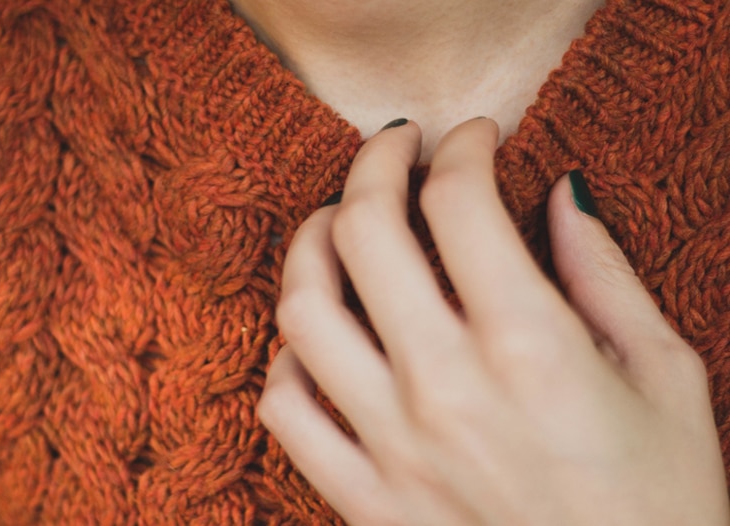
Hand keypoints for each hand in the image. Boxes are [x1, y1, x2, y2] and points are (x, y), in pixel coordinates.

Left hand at [258, 118, 729, 524]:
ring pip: (303, 310)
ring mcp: (392, 447)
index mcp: (531, 350)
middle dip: (373, 164)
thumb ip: (603, 272)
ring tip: (337, 224)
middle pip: (363, 232)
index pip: (458, 203)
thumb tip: (561, 195)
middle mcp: (445, 389)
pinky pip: (287, 408)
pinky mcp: (364, 499)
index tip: (472, 140)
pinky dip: (290, 357)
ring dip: (311, 244)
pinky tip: (321, 340)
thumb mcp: (664, 375)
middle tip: (394, 148)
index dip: (462, 149)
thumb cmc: (660, 503)